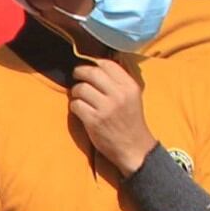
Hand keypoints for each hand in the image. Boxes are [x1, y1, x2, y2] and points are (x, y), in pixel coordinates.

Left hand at [64, 54, 153, 174]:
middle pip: (91, 73)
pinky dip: (75, 106)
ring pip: (81, 88)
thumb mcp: (133, 97)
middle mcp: (119, 94)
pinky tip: (80, 110)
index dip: (94, 63)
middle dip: (79, 72)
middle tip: (76, 76)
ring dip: (76, 92)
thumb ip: (119, 81)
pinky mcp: (94, 121)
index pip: (107, 64)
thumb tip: (99, 65)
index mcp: (129, 86)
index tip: (88, 67)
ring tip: (80, 96)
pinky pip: (76, 105)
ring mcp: (106, 108)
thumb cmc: (131, 121)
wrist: (134, 148)